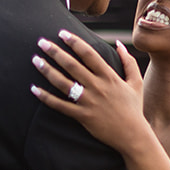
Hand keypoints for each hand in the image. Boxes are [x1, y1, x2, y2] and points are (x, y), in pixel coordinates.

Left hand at [31, 31, 148, 151]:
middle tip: (41, 42)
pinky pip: (60, 105)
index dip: (75, 42)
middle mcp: (97, 87)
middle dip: (55, 51)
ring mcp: (88, 102)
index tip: (62, 33)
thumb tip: (119, 43)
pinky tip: (34, 89)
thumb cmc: (133, 108)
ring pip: (63, 83)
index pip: (89, 54)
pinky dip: (45, 97)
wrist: (132, 135)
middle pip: (72, 65)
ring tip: (35, 60)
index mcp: (109, 76)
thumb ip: (128, 61)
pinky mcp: (82, 116)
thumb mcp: (136, 82)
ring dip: (47, 70)